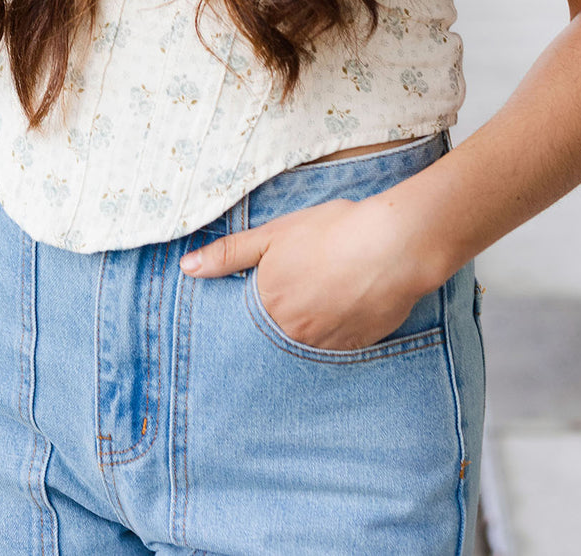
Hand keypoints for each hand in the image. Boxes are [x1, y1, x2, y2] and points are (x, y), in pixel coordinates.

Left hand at [180, 195, 431, 351]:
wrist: (393, 245)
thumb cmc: (332, 231)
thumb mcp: (273, 234)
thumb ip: (229, 254)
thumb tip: (187, 268)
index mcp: (268, 306)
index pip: (243, 323)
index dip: (252, 307)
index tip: (262, 296)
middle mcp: (292, 335)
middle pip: (273, 336)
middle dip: (278, 320)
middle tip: (298, 292)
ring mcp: (325, 346)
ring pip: (304, 344)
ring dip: (307, 326)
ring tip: (324, 295)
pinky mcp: (356, 349)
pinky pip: (334, 347)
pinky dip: (334, 330)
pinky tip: (344, 304)